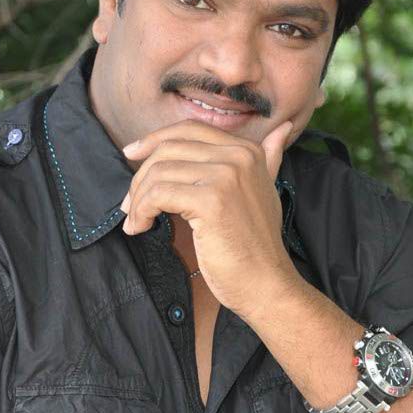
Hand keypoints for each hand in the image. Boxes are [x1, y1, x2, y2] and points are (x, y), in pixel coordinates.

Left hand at [119, 118, 296, 317]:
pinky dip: (141, 212)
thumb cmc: (256, 245)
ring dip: (138, 199)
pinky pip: (158, 195)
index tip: (131, 155)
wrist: (266, 284)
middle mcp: (239, 156)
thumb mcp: (264, 191)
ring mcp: (226, 177)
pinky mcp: (212, 201)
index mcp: (248, 150)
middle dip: (141, 176)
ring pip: (159, 172)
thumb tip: (282, 128)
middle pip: (169, 149)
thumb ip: (269, 158)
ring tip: (136, 221)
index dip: (154, 140)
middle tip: (130, 204)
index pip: (188, 129)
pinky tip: (141, 227)